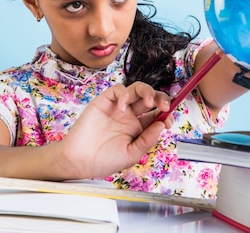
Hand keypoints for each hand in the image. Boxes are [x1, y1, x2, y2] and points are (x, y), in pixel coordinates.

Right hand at [53, 82, 172, 178]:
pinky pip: (118, 90)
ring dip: (147, 91)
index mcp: (138, 129)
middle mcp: (129, 116)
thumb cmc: (104, 160)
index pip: (157, 115)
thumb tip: (161, 124)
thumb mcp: (131, 154)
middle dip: (160, 98)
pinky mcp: (104, 101)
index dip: (166, 114)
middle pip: (150, 99)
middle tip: (164, 105)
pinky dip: (124, 95)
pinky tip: (123, 107)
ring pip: (136, 90)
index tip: (168, 119)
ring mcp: (117, 108)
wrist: (80, 160)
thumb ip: (147, 140)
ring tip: (148, 101)